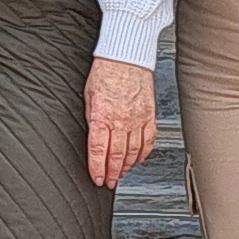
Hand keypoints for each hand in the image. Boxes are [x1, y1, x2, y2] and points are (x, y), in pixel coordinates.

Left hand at [83, 57, 157, 189]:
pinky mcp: (149, 115)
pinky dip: (143, 153)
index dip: (97, 168)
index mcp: (103, 116)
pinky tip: (138, 159)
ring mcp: (138, 119)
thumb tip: (93, 136)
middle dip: (112, 173)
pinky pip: (148, 140)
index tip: (97, 179)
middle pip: (116, 155)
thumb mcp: (88, 96)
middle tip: (109, 182)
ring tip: (121, 174)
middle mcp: (122, 120)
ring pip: (133, 151)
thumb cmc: (106, 71)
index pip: (99, 151)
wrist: (126, 57)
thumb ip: (92, 119)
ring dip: (126, 166)